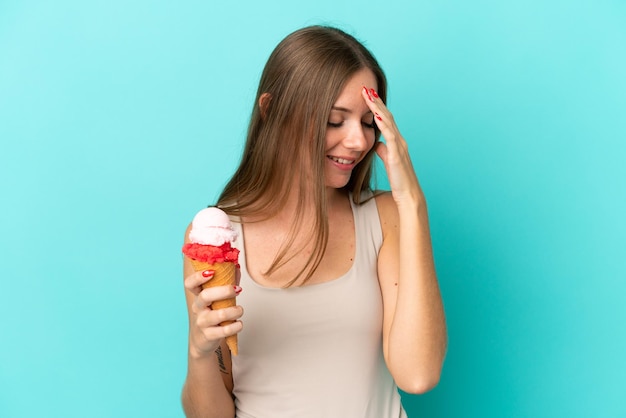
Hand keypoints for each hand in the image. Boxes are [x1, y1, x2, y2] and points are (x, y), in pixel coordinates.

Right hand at [184, 269, 243, 356]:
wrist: (204, 340)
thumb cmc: (213, 314)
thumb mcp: (218, 298)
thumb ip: (227, 282)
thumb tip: (236, 266)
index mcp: (198, 296)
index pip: (190, 284)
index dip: (198, 277)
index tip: (212, 272)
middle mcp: (198, 308)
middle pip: (205, 296)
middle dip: (224, 291)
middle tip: (237, 290)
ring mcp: (202, 322)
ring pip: (218, 315)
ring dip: (234, 311)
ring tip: (240, 310)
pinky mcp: (209, 335)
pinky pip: (224, 330)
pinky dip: (235, 326)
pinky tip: (239, 324)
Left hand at [362, 87, 423, 206]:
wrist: (409, 195)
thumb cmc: (400, 181)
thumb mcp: (389, 163)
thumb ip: (383, 152)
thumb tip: (377, 144)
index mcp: (396, 142)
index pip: (385, 120)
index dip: (376, 107)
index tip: (366, 96)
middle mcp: (399, 140)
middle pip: (387, 116)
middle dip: (376, 101)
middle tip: (365, 88)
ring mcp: (399, 146)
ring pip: (388, 121)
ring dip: (378, 107)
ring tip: (368, 95)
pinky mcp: (397, 155)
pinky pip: (389, 136)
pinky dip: (383, 124)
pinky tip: (375, 115)